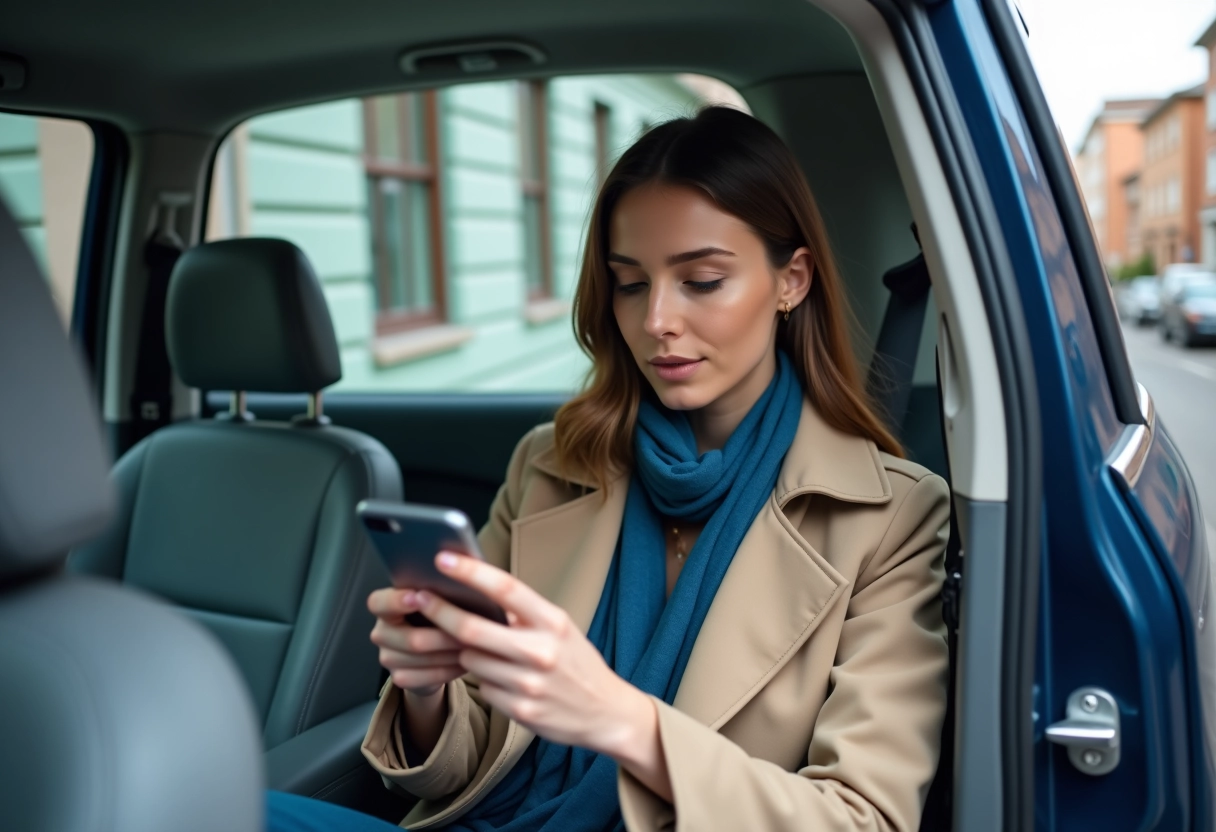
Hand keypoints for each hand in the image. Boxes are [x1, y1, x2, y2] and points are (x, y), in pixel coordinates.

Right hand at [367, 586, 464, 696]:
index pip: (379, 603)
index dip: (396, 601)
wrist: (435, 650)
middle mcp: (381, 632)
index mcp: (385, 606)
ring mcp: (388, 658)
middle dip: (445, 635)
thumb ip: (438, 590)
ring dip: (452, 653)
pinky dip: (451, 669)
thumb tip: (460, 579)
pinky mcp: (399, 678)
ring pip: (423, 659)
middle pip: (411, 638)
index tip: (418, 596)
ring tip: (476, 645)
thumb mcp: (436, 598)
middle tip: (473, 630)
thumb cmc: (438, 615)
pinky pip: (428, 677)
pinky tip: (467, 661)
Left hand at [415, 552, 654, 757]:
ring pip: (471, 660)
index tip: (444, 559)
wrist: (605, 712)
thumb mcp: (560, 628)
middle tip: (420, 598)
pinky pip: (483, 688)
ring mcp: (529, 684)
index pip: (505, 589)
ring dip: (468, 653)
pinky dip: (486, 681)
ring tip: (486, 652)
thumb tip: (479, 588)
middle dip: (440, 612)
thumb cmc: (576, 663)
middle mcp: (541, 651)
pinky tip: (505, 681)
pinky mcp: (520, 710)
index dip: (470, 572)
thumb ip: (524, 613)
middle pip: (472, 629)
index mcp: (552, 622)